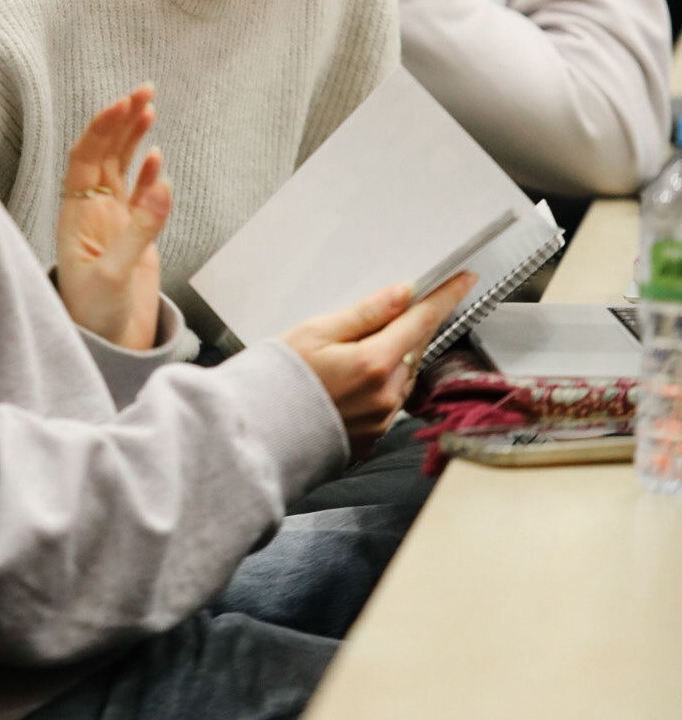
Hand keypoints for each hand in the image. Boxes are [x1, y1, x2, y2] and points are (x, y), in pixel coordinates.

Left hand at [55, 86, 171, 350]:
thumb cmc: (95, 316)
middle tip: (143, 91)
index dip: (102, 129)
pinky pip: (138, 194)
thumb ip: (139, 231)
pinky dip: (148, 173)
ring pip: (120, 168)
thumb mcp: (115, 274)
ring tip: (149, 106)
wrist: (106, 348)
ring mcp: (112, 221)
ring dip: (132, 137)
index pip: (85, 159)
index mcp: (75, 215)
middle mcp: (90, 212)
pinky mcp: (132, 235)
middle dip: (120, 121)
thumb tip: (163, 184)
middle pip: (102, 154)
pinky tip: (156, 157)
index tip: (123, 105)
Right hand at [283, 271, 475, 460]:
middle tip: (373, 324)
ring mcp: (380, 421)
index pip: (421, 320)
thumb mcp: (317, 332)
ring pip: (401, 378)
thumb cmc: (278, 379)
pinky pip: (387, 404)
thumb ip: (366, 313)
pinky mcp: (371, 439)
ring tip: (346, 361)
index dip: (445, 297)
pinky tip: (346, 387)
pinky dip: (377, 389)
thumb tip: (403, 294)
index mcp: (374, 362)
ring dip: (390, 363)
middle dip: (404, 331)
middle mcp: (385, 395)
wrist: (256, 431)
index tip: (463, 281)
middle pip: (413, 350)